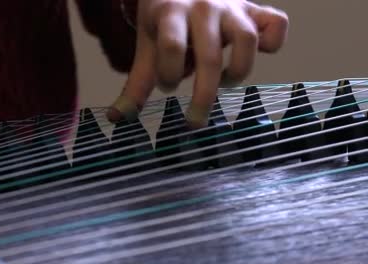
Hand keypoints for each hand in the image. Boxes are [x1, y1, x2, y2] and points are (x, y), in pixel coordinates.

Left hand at [107, 0, 288, 127]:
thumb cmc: (164, 19)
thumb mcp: (147, 44)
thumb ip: (137, 82)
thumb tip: (118, 118)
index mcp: (171, 13)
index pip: (171, 47)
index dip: (168, 75)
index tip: (168, 87)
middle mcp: (204, 7)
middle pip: (210, 56)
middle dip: (203, 95)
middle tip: (195, 120)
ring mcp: (233, 7)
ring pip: (247, 40)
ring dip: (238, 71)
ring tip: (224, 82)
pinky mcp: (256, 9)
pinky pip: (277, 23)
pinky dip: (274, 42)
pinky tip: (260, 55)